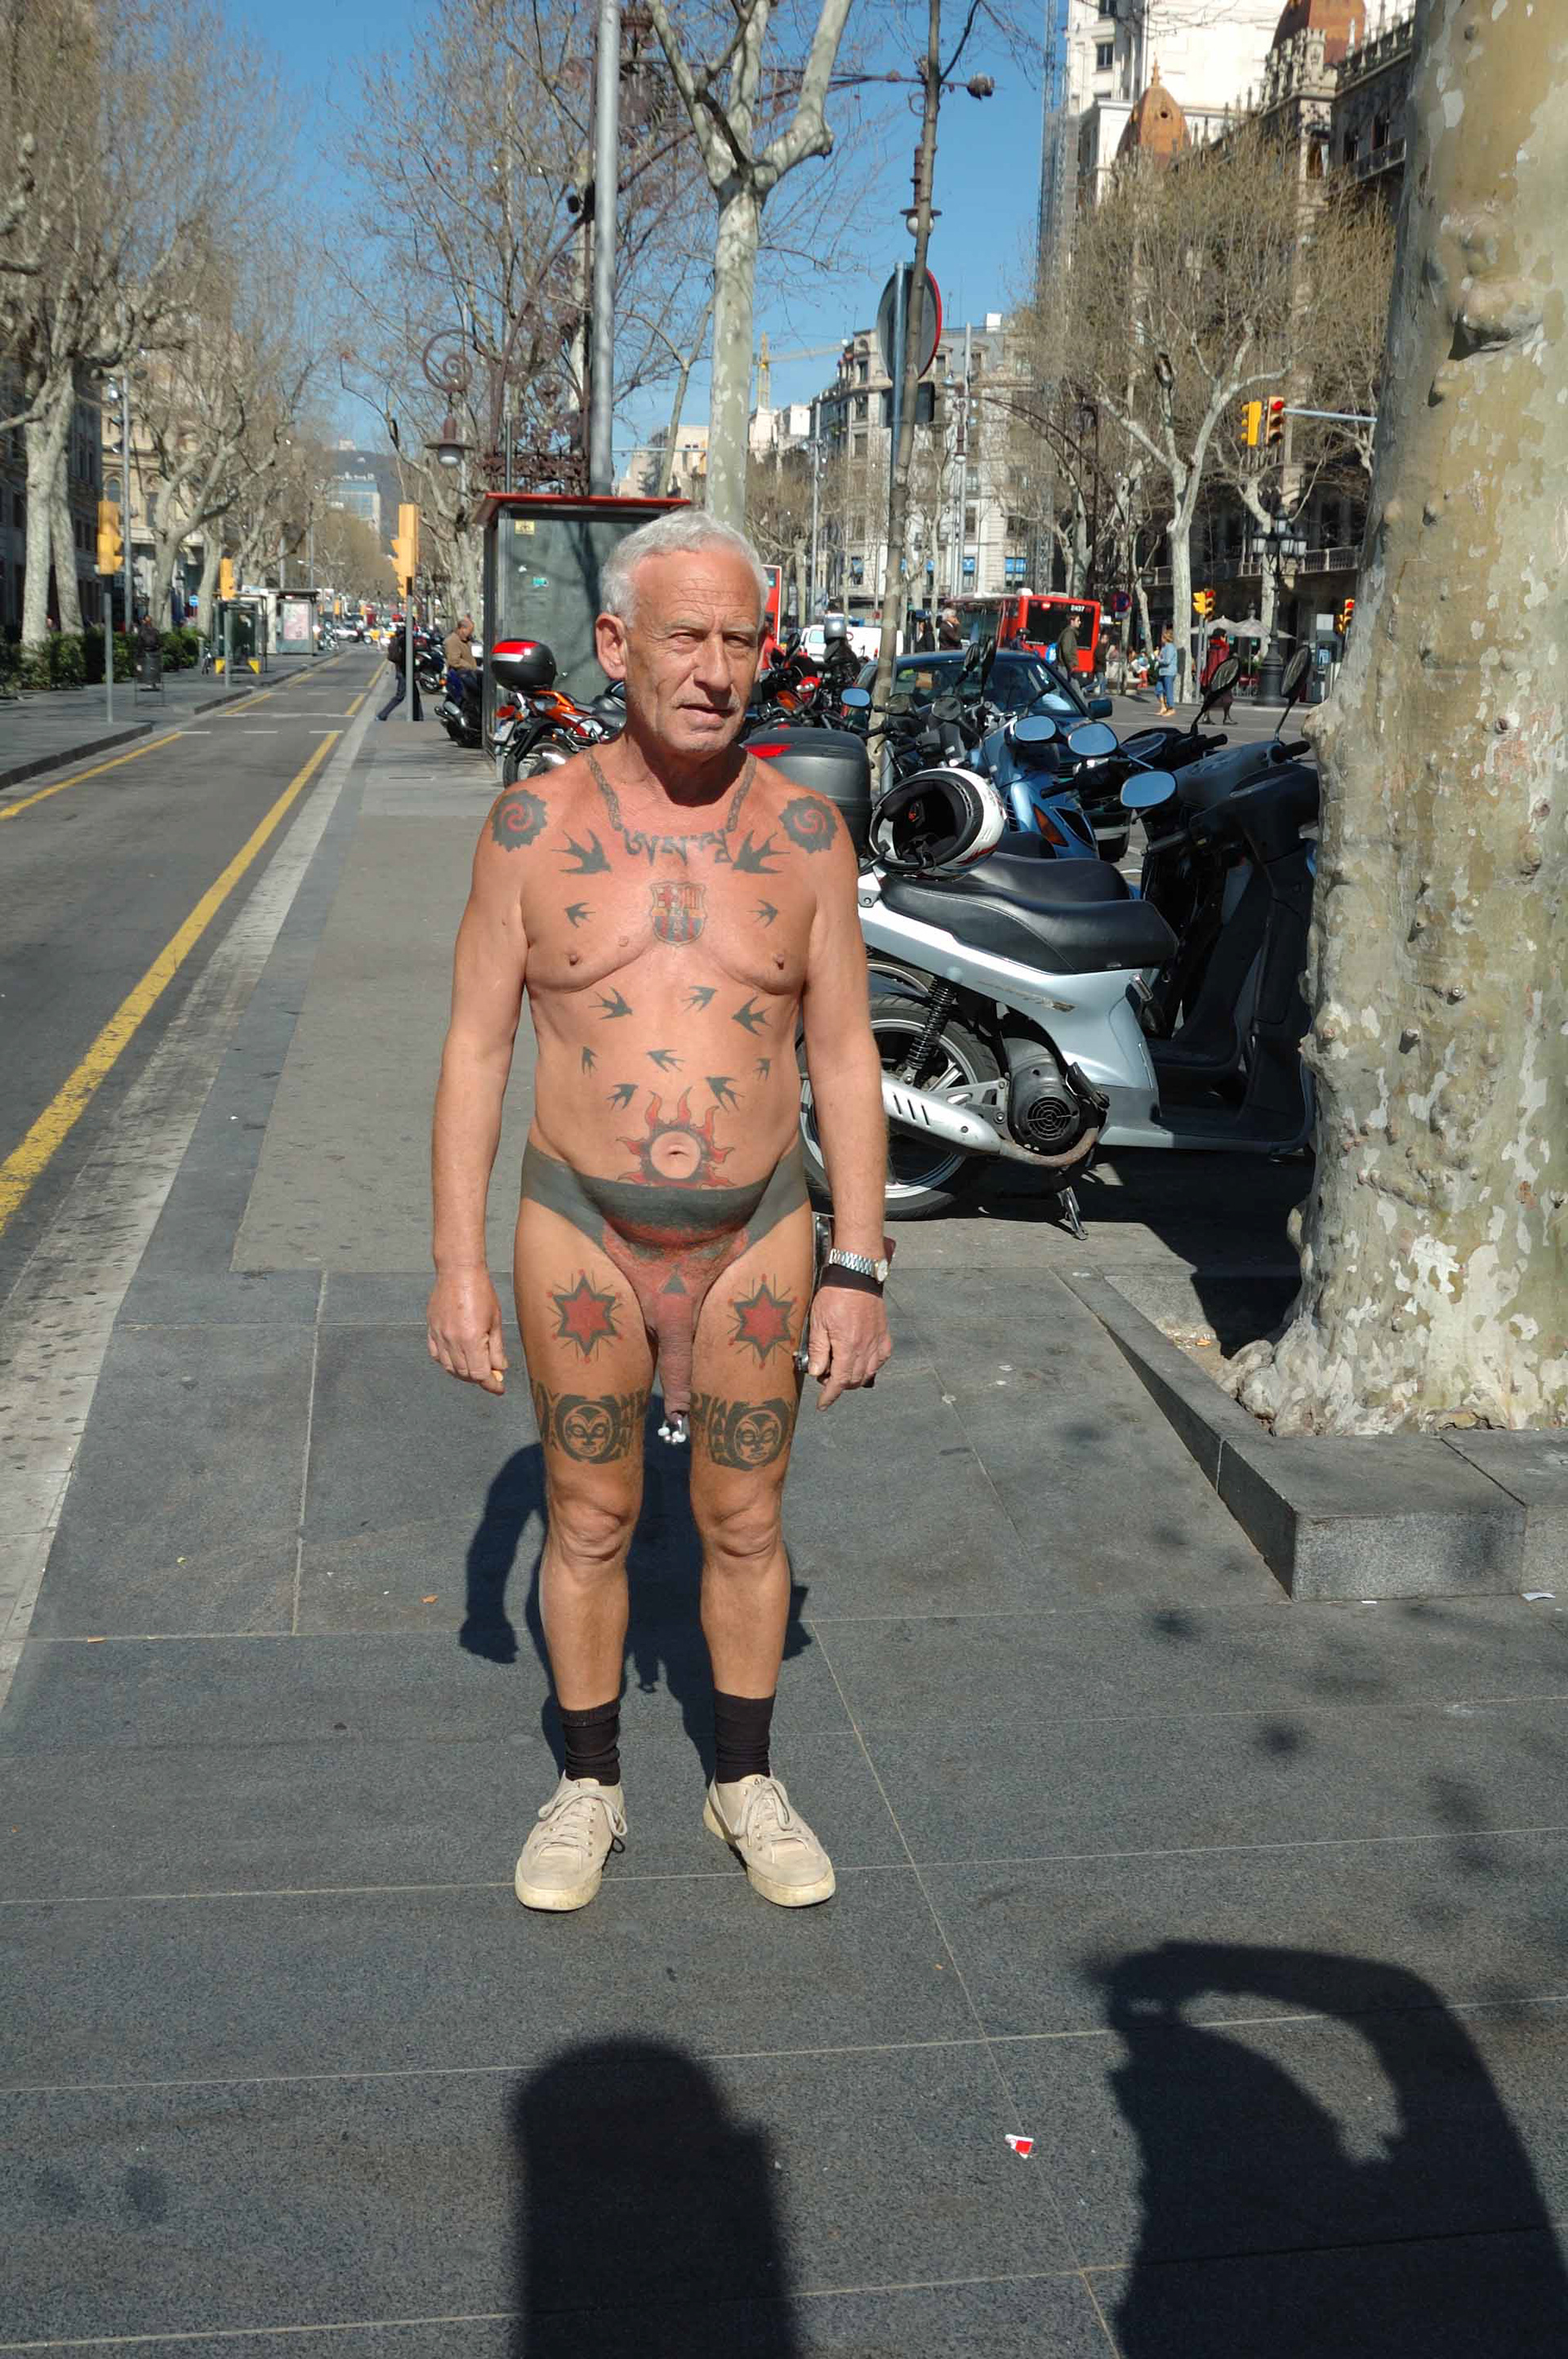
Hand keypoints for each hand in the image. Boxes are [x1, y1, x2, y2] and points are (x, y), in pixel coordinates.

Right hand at [427, 1267, 507, 1394]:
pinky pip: (436, 1354)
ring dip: (463, 1373)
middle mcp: (452, 1340)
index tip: (499, 1388)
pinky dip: (447, 1361)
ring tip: (476, 1368)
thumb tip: (500, 1369)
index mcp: (471, 1339)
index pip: (479, 1374)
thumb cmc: (481, 1292)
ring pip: (449, 1367)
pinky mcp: (431, 1329)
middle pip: (464, 1373)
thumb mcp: (495, 1321)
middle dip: (479, 1378)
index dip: (491, 1384)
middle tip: (491, 1376)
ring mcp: (439, 1335)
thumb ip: (496, 1349)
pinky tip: (457, 1359)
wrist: (458, 1271)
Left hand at [806, 1283, 891, 1408]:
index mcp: (848, 1346)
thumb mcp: (818, 1321)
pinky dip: (869, 1366)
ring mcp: (878, 1342)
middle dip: (838, 1384)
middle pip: (854, 1380)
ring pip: (868, 1373)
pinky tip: (858, 1359)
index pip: (840, 1381)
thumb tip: (817, 1373)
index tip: (823, 1404)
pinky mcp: (885, 1336)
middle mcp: (866, 1348)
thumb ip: (819, 1349)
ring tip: (839, 1366)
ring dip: (853, 1377)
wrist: (857, 1277)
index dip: (830, 1395)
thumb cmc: (834, 1296)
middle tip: (824, 1374)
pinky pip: (880, 1361)